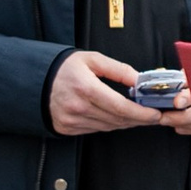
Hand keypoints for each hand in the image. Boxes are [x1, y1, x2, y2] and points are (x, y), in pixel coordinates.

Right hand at [48, 51, 167, 134]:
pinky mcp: (66, 128)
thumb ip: (119, 70)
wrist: (34, 80)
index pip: (121, 107)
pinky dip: (110, 124)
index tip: (155, 114)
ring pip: (108, 127)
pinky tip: (117, 117)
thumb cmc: (64, 68)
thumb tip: (140, 81)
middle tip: (153, 116)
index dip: (141, 113)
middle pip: (117, 120)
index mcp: (86, 88)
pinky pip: (96, 130)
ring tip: (138, 116)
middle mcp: (78, 107)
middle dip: (138, 119)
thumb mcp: (92, 59)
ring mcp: (71, 120)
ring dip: (126, 123)